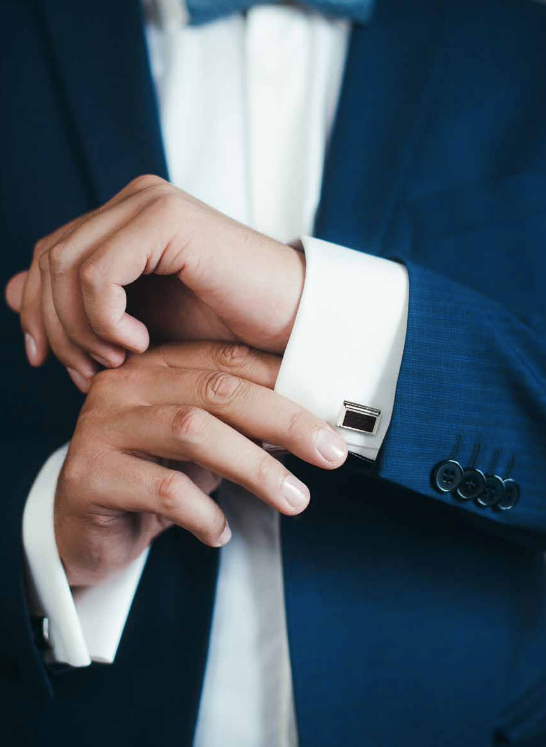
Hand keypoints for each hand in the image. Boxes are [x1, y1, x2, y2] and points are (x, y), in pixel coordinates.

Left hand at [5, 175, 305, 390]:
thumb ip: (78, 308)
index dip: (35, 310)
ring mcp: (150, 204)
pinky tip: (139, 340)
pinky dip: (105, 319)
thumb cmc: (224, 329)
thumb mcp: (138, 325)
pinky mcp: (166, 219)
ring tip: (120, 359)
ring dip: (81, 329)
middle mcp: (134, 201)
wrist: (290, 325)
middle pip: (48, 259)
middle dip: (55, 327)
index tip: (47, 360)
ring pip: (66, 267)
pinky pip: (98, 274)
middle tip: (91, 372)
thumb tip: (8, 293)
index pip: (47, 256)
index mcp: (125, 220)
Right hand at [57, 341, 346, 585]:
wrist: (81, 530)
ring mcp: (101, 426)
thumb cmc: (150, 481)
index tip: (333, 417)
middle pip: (216, 390)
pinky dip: (205, 514)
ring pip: (193, 431)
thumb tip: (314, 427)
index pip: (228, 361)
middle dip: (284, 421)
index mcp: (155, 366)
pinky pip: (164, 490)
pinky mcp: (88, 475)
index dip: (285, 384)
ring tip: (295, 501)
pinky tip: (219, 533)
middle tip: (332, 454)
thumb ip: (240, 427)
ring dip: (256, 469)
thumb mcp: (201, 449)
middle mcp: (124, 385)